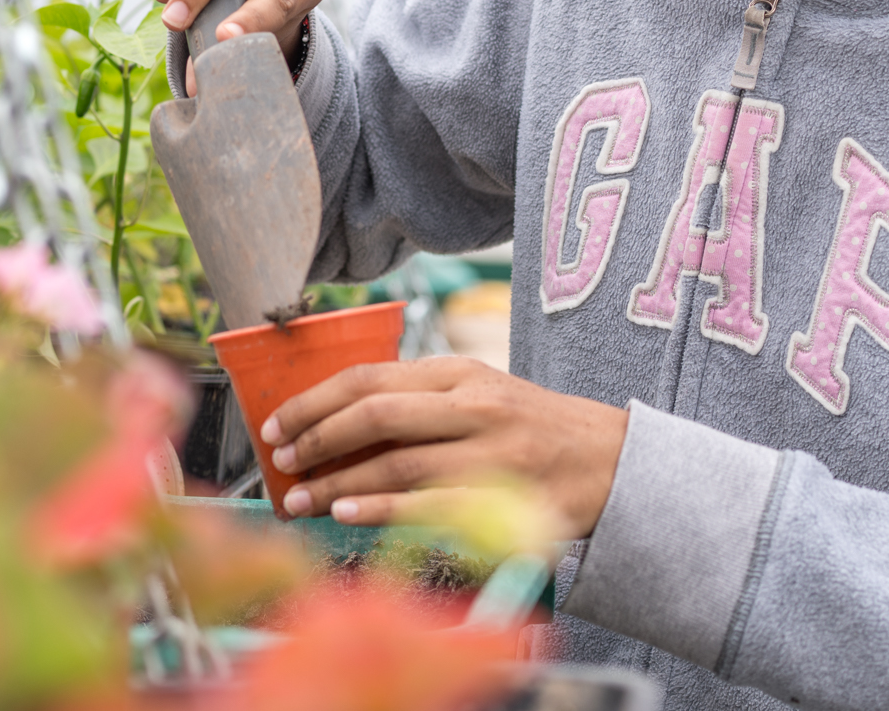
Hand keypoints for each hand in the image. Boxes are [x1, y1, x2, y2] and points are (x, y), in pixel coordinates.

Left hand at [259, 356, 629, 536]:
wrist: (611, 461)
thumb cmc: (530, 429)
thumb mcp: (478, 393)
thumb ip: (418, 400)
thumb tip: (335, 422)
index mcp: (457, 372)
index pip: (368, 377)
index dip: (312, 401)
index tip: (276, 425)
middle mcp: (471, 404)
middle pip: (374, 414)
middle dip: (316, 439)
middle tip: (281, 462)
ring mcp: (489, 452)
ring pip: (395, 462)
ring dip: (336, 483)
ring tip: (300, 499)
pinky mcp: (503, 498)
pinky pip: (429, 505)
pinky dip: (381, 510)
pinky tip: (346, 515)